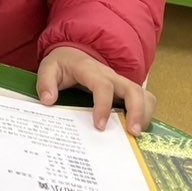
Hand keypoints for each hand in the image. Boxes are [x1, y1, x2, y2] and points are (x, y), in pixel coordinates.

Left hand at [36, 47, 156, 135]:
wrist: (73, 54)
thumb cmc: (62, 64)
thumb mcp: (48, 69)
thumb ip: (45, 83)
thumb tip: (48, 100)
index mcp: (91, 70)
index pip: (103, 86)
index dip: (104, 106)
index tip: (99, 126)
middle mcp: (111, 76)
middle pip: (133, 90)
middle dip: (136, 112)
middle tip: (132, 134)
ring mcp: (121, 84)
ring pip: (143, 95)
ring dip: (145, 115)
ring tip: (137, 136)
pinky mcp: (126, 91)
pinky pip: (144, 101)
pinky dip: (145, 115)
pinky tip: (136, 131)